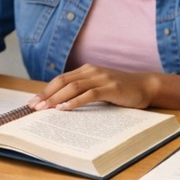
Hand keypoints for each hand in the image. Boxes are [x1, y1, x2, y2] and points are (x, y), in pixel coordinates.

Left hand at [28, 64, 158, 110]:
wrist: (146, 86)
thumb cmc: (121, 90)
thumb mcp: (99, 87)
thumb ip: (84, 90)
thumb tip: (60, 105)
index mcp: (87, 70)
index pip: (61, 79)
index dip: (45, 90)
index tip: (32, 102)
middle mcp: (91, 71)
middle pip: (62, 81)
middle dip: (46, 94)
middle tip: (32, 107)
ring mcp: (101, 78)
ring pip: (73, 87)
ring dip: (56, 98)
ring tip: (44, 109)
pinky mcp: (110, 88)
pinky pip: (88, 94)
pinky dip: (74, 102)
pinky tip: (64, 109)